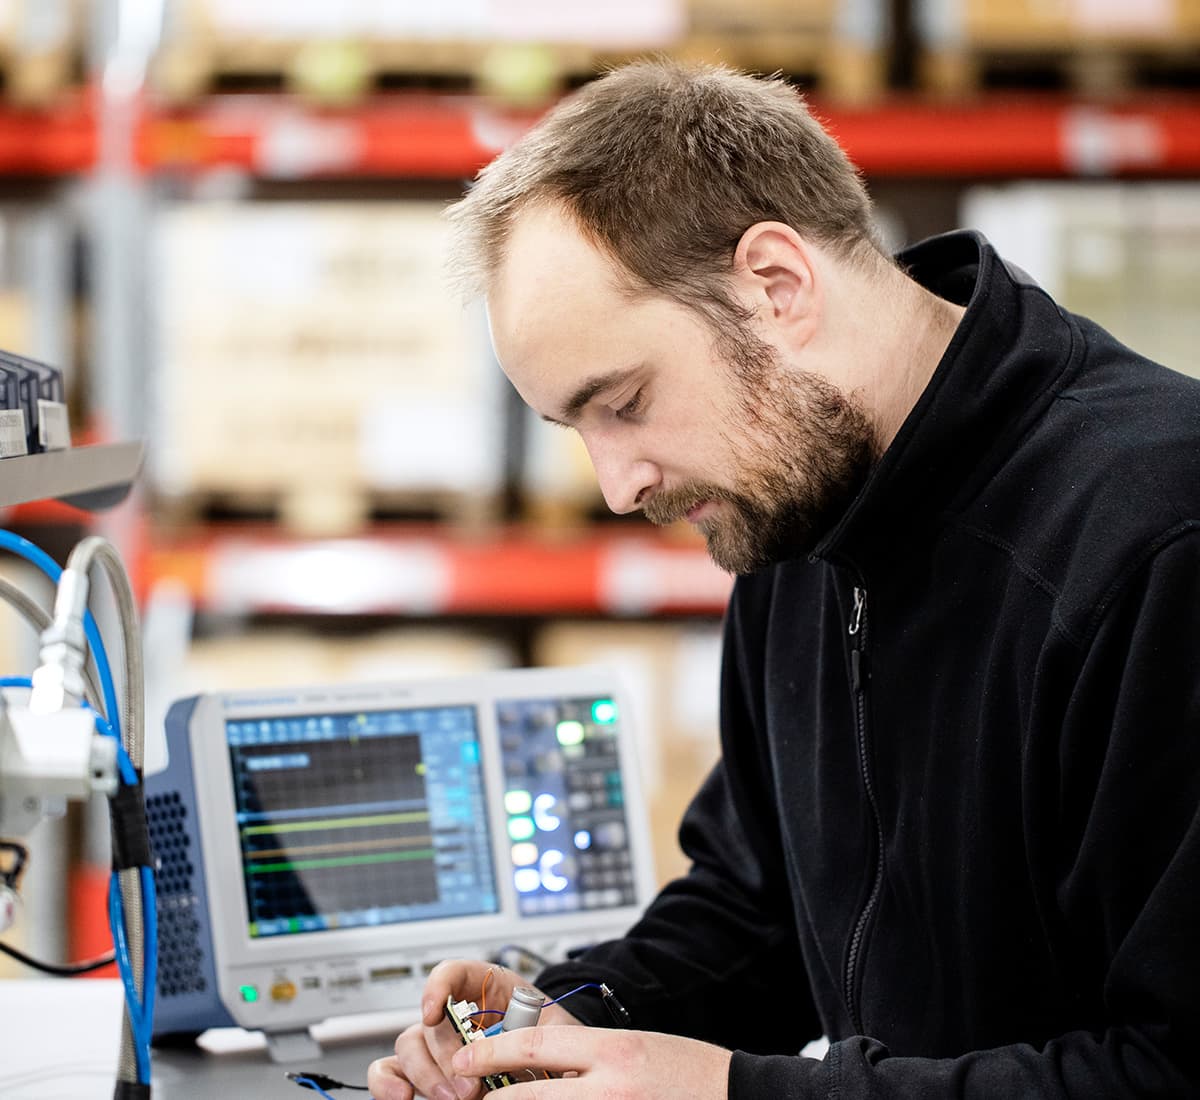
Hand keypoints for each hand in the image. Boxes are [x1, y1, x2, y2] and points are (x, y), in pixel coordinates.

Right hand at [366, 958, 583, 1099]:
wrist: (555, 1061)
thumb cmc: (551, 1039)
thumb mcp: (550, 1028)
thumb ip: (529, 1035)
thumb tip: (516, 1057)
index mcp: (485, 988)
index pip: (453, 973)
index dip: (438, 987)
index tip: (434, 1013)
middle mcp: (453, 1012)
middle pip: (431, 1022)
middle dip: (446, 1056)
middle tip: (468, 1085)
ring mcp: (436, 1041)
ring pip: (409, 1047)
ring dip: (426, 1075)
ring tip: (454, 1097)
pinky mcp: (425, 1069)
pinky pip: (392, 1071)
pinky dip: (389, 1084)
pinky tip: (402, 1096)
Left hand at [449, 1026, 731, 1098]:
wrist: (737, 1096)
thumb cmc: (687, 1071)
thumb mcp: (633, 1048)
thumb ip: (585, 1059)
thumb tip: (535, 1070)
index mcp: (612, 1051)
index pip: (533, 1046)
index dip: (489, 1053)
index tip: (464, 1060)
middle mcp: (610, 1088)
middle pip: (529, 1098)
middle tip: (475, 1099)